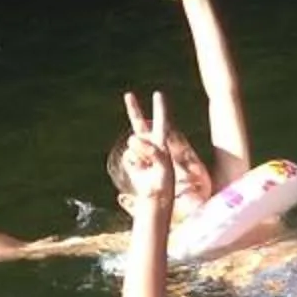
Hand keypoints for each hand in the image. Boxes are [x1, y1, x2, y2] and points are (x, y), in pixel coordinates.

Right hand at [117, 90, 176, 206]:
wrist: (161, 203)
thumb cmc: (169, 186)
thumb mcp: (166, 168)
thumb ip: (153, 152)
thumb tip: (134, 139)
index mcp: (164, 146)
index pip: (162, 123)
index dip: (160, 109)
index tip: (158, 94)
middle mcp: (152, 148)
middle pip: (141, 126)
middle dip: (134, 110)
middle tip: (128, 94)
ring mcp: (141, 156)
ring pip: (132, 145)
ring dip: (138, 153)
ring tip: (149, 168)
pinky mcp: (133, 165)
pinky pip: (127, 157)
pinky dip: (132, 163)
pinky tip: (140, 173)